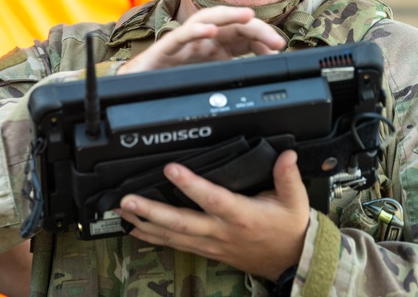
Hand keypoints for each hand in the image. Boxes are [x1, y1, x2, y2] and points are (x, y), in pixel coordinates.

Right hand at [117, 6, 284, 74]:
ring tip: (248, 17)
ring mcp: (185, 41)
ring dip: (228, 15)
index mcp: (216, 45)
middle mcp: (203, 39)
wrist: (140, 85)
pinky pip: (180, 36)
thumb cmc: (175, 79)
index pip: (244, 34)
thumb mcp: (213, 76)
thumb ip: (236, 71)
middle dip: (255, 27)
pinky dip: (195, 31)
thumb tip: (265, 71)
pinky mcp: (166, 48)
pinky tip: (209, 32)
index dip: (263, 37)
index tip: (280, 48)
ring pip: (207, 19)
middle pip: (231, 24)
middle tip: (276, 40)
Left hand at [117, 150, 309, 280]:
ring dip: (145, 224)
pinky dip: (153, 238)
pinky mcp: (206, 249)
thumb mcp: (295, 201)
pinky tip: (134, 230)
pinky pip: (175, 245)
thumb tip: (286, 154)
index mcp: (241, 216)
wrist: (289, 262)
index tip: (171, 169)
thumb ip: (287, 176)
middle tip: (128, 200)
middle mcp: (222, 231)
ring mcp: (211, 243)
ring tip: (123, 211)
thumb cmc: (288, 230)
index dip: (191, 185)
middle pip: (182, 222)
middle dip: (152, 211)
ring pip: (173, 236)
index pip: (213, 199)